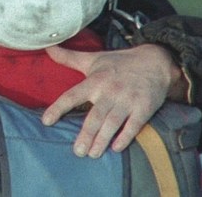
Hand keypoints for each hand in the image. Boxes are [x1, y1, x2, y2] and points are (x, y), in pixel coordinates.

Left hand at [41, 44, 181, 157]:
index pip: (72, 95)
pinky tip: (116, 148)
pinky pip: (134, 125)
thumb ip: (68, 57)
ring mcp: (127, 100)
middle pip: (95, 116)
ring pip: (112, 123)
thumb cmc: (119, 63)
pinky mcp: (144, 107)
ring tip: (92, 154)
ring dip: (102, 140)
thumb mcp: (93, 58)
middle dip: (86, 135)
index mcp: (95, 81)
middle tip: (78, 152)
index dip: (58, 108)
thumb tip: (47, 46)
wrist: (156, 61)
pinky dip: (125, 137)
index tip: (46, 122)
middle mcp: (110, 91)